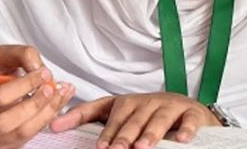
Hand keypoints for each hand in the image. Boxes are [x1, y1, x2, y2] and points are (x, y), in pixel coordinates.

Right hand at [0, 45, 74, 148]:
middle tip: (51, 88)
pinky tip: (55, 106)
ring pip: (18, 135)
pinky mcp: (1, 147)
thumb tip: (39, 69)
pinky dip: (44, 122)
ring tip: (58, 95)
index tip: (44, 73)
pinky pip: (26, 140)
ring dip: (44, 114)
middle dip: (34, 104)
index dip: (26, 85)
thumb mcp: (4, 57)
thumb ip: (23, 55)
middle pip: (4, 122)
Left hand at [51, 93, 220, 147]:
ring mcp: (170, 106)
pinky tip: (180, 139)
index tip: (97, 145)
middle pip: (133, 118)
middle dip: (123, 135)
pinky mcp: (191, 112)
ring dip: (150, 133)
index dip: (104, 128)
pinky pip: (189, 121)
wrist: (189, 108)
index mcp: (128, 103)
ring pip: (158, 119)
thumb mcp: (121, 114)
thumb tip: (55, 125)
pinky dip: (186, 129)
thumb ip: (91, 118)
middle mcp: (148, 101)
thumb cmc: (149, 114)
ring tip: (142, 147)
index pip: (109, 111)